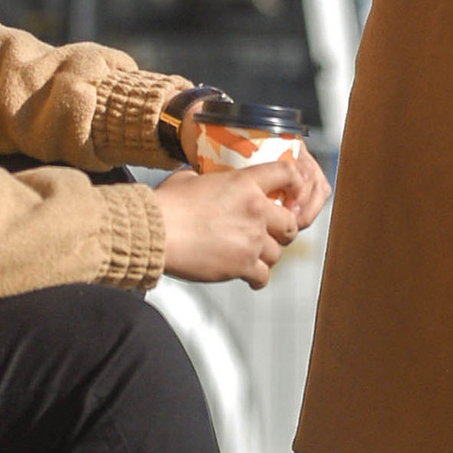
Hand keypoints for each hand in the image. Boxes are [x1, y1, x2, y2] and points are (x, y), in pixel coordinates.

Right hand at [155, 151, 329, 291]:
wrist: (157, 233)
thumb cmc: (167, 205)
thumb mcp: (188, 178)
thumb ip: (205, 179)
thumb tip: (201, 180)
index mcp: (244, 184)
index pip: (286, 174)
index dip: (295, 183)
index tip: (294, 194)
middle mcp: (255, 210)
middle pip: (290, 224)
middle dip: (282, 231)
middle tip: (271, 235)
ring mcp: (251, 239)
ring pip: (277, 253)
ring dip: (266, 256)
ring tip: (251, 256)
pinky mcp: (242, 265)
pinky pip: (263, 276)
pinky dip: (257, 278)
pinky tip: (249, 277)